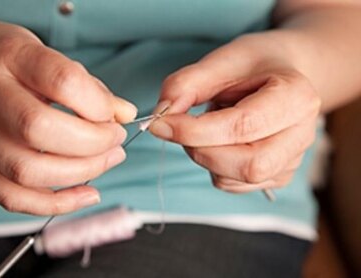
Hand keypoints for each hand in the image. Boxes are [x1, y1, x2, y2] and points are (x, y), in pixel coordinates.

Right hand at [0, 15, 136, 214]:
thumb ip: (84, 83)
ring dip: (81, 173)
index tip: (115, 113)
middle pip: (40, 130)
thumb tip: (122, 113)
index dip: (97, 104)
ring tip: (107, 160)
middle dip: (93, 143)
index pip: (61, 81)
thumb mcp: (41, 52)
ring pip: (27, 171)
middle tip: (115, 140)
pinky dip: (55, 203)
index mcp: (11, 58)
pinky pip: (12, 197)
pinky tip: (85, 194)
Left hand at [150, 34, 320, 192]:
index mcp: (296, 98)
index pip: (243, 126)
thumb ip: (186, 85)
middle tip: (179, 126)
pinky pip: (230, 184)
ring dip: (202, 156)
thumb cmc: (255, 65)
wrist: (282, 75)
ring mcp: (290, 161)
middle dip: (199, 149)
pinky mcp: (275, 176)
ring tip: (207, 125)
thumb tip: (161, 114)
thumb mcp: (221, 61)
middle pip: (247, 164)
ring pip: (233, 179)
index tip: (161, 123)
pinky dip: (210, 166)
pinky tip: (218, 140)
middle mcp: (301, 135)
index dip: (195, 129)